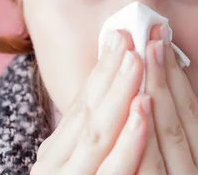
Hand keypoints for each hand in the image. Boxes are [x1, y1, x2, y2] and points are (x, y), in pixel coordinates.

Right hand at [31, 31, 151, 174]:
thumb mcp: (78, 162)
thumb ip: (92, 135)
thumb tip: (121, 94)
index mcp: (56, 152)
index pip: (82, 104)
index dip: (103, 69)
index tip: (120, 36)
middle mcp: (55, 164)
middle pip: (87, 111)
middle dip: (111, 71)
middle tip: (129, 37)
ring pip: (97, 134)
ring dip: (119, 95)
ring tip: (137, 62)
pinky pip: (112, 171)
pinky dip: (128, 144)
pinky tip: (142, 117)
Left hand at [138, 28, 197, 173]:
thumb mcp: (194, 166)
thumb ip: (179, 139)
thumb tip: (155, 93)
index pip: (193, 110)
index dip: (176, 73)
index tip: (161, 39)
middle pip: (183, 113)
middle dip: (164, 70)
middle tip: (151, 34)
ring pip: (172, 132)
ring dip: (157, 89)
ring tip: (143, 54)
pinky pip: (154, 165)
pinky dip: (145, 133)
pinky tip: (139, 104)